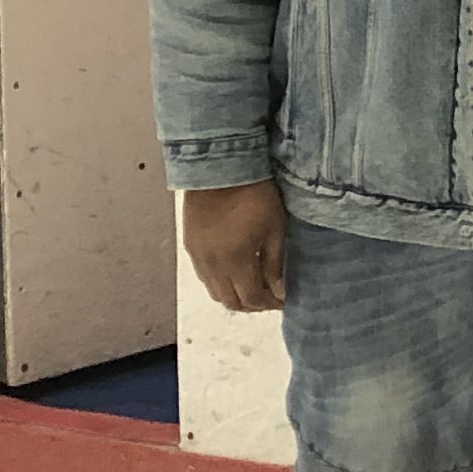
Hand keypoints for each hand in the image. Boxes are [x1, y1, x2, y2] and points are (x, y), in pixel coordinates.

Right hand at [182, 180, 289, 314]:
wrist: (221, 167)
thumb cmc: (256, 194)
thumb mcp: (275, 229)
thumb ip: (275, 264)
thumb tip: (279, 292)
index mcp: (235, 261)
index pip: (252, 298)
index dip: (269, 304)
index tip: (283, 300)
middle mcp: (212, 265)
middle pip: (230, 301)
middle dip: (251, 304)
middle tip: (269, 296)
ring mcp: (197, 256)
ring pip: (214, 291)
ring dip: (233, 294)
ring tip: (252, 285)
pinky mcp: (189, 244)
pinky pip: (203, 275)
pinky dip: (219, 281)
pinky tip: (234, 270)